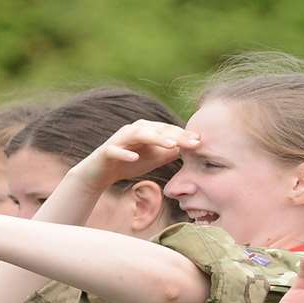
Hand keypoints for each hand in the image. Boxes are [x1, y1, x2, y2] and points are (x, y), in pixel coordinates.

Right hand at [69, 119, 198, 187]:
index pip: (168, 130)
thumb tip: (192, 148)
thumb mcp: (155, 158)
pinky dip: (125, 153)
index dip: (184, 135)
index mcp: (147, 130)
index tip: (201, 142)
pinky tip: (134, 157)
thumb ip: (170, 152)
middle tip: (193, 143)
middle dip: (176, 135)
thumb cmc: (131, 162)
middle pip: (157, 129)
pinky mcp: (107, 150)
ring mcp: (120, 138)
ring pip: (138, 134)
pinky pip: (115, 150)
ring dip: (155, 138)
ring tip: (171, 145)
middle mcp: (134, 130)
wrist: (101, 172)